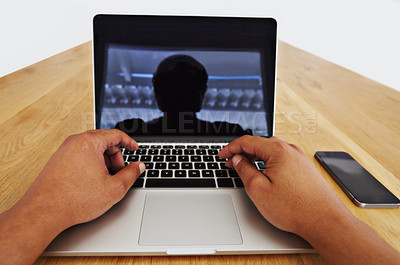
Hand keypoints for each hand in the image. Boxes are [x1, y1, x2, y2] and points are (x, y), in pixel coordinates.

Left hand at [17, 129, 144, 228]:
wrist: (44, 212)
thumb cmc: (75, 200)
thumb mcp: (114, 188)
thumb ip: (131, 174)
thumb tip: (138, 167)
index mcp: (90, 143)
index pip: (116, 134)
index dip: (129, 142)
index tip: (134, 149)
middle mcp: (75, 142)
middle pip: (104, 140)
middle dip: (116, 154)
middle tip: (121, 170)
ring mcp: (64, 150)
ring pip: (91, 147)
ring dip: (103, 159)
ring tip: (105, 178)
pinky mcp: (57, 159)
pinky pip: (79, 154)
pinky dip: (90, 162)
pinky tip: (91, 180)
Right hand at [218, 135, 349, 236]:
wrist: (324, 221)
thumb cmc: (294, 208)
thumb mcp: (258, 189)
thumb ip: (244, 170)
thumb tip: (238, 159)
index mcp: (278, 151)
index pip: (247, 141)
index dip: (231, 148)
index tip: (222, 155)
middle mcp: (291, 150)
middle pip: (260, 144)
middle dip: (243, 152)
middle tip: (231, 163)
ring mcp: (300, 158)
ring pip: (271, 152)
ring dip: (256, 157)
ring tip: (246, 168)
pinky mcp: (305, 168)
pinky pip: (282, 159)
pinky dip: (269, 163)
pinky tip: (265, 174)